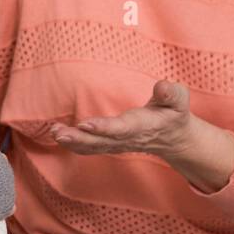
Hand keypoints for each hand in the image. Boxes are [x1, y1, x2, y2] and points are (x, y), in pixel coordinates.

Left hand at [49, 79, 191, 157]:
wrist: (173, 138)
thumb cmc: (173, 114)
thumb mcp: (179, 101)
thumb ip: (171, 94)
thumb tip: (162, 85)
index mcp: (143, 126)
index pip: (122, 128)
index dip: (104, 128)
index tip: (86, 124)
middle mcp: (128, 138)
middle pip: (101, 141)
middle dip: (79, 138)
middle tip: (58, 133)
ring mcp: (118, 144)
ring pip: (92, 146)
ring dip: (72, 141)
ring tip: (54, 132)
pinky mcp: (111, 145)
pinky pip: (90, 148)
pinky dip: (74, 144)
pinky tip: (57, 135)